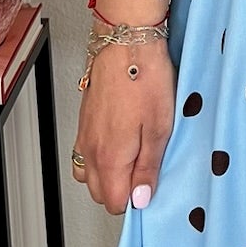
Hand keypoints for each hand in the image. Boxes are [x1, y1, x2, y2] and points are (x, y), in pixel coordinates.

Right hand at [72, 34, 176, 216]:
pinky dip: (99, 158)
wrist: (126, 44)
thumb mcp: (160, 128)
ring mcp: (85, 135)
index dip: (135, 201)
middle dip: (121, 191)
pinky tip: (121, 143)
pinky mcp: (84, 122)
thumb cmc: (144, 79)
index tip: (151, 187)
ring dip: (108, 176)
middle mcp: (92, 150)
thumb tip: (142, 198)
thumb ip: (149, 168)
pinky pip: (85, 154)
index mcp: (110, 157)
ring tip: (134, 159)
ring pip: (88, 174)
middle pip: (98, 192)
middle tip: (147, 172)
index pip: (113, 202)